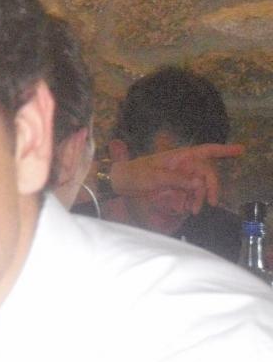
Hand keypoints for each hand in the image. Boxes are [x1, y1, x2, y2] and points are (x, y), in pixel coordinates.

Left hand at [111, 143, 244, 213]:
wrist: (119, 182)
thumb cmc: (134, 174)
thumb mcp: (155, 177)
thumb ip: (178, 180)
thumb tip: (199, 183)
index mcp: (180, 156)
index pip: (206, 151)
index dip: (224, 150)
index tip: (241, 150)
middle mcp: (183, 164)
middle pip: (207, 173)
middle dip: (211, 187)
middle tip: (211, 203)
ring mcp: (180, 175)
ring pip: (200, 186)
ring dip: (200, 198)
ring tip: (194, 211)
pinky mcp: (176, 186)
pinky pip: (191, 193)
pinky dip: (193, 200)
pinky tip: (190, 209)